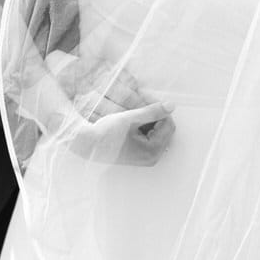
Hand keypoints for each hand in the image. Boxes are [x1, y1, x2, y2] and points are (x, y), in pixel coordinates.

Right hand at [47, 52, 175, 164]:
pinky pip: (149, 138)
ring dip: (150, 121)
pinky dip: (144, 128)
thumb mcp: (130, 118)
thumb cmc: (105, 133)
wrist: (87, 145)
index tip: (149, 100)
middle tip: (141, 106)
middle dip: (156, 116)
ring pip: (157, 133)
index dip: (161, 110)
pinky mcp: (139, 156)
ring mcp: (146, 158)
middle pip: (164, 129)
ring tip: (134, 115)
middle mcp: (152, 157)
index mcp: (152, 150)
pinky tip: (132, 123)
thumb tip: (171, 106)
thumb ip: (153, 111)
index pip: (168, 124)